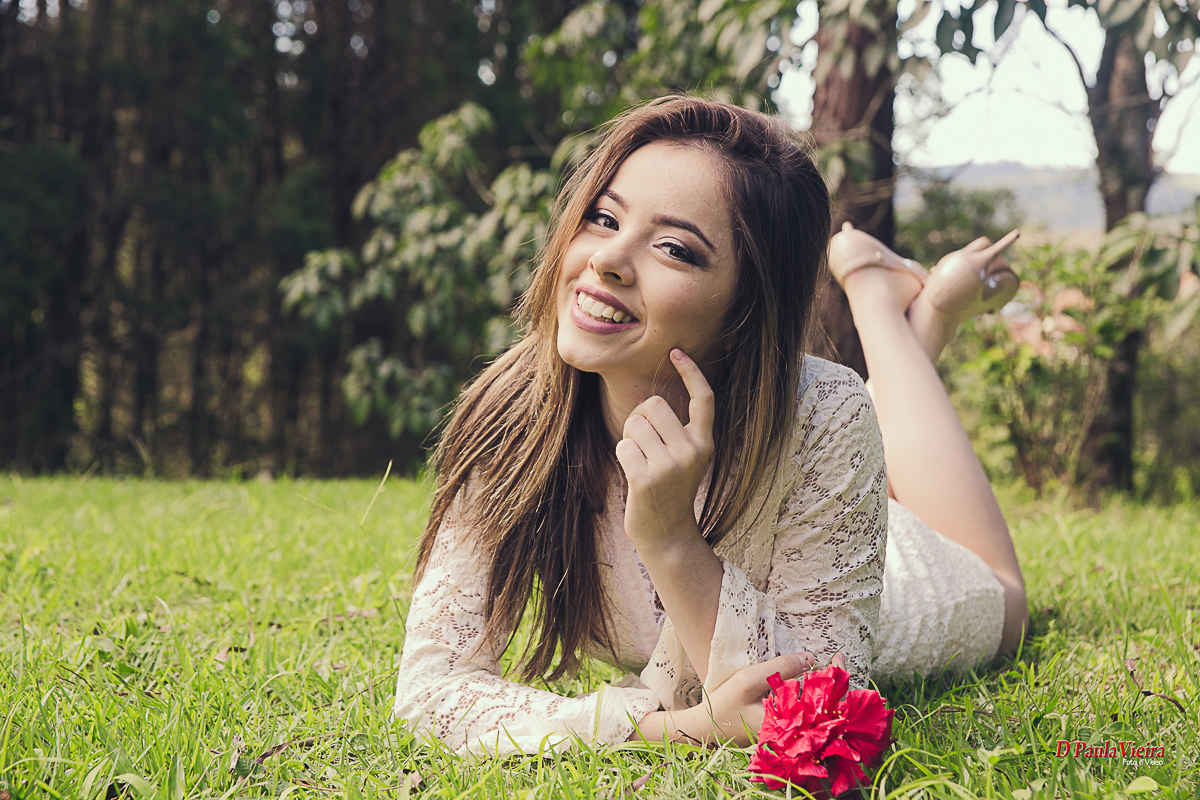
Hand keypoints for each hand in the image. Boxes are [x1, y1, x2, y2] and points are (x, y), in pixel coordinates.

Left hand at [615, 348, 714, 552]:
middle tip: (644, 446)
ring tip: (641, 463)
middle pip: (653, 405)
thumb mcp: (684, 459)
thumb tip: (650, 403)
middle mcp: (692, 451)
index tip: (676, 352)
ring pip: (635, 424)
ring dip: (630, 439)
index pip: (703, 399)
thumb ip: (676, 432)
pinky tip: (634, 476)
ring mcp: (671, 466)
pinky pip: (623, 446)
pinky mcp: (647, 479)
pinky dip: (623, 457)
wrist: (667, 535)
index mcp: (704, 443)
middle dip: (640, 420)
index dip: (691, 372)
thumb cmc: (669, 491)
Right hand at [630, 652, 827, 745]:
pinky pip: (806, 713)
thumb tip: (811, 657)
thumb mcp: (749, 680)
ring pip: (817, 710)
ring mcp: (789, 734)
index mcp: (790, 723)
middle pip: (826, 707)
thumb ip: (780, 668)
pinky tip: (810, 683)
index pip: (825, 700)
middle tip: (838, 659)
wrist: (706, 729)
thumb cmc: (725, 704)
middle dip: (835, 682)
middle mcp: (793, 733)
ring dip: (824, 689)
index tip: (839, 657)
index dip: (836, 677)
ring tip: (828, 668)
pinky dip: (811, 697)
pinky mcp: (783, 732)